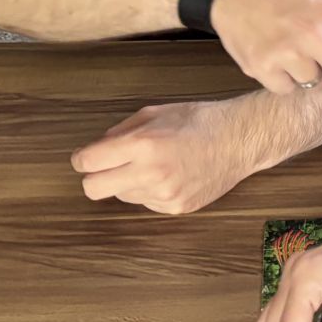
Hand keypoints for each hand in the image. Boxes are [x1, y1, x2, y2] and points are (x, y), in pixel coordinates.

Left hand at [71, 97, 253, 213]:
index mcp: (143, 144)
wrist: (239, 140)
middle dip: (94, 177)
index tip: (85, 157)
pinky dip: (149, 190)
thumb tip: (96, 149)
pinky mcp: (175, 208)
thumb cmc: (198, 121)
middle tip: (106, 166)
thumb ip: (120, 132)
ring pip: (121, 196)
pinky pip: (145, 203)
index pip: (88, 162)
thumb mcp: (154, 113)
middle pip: (94, 189)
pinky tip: (169, 175)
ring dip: (126, 182)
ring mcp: (164, 194)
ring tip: (152, 165)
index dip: (82, 159)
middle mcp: (151, 173)